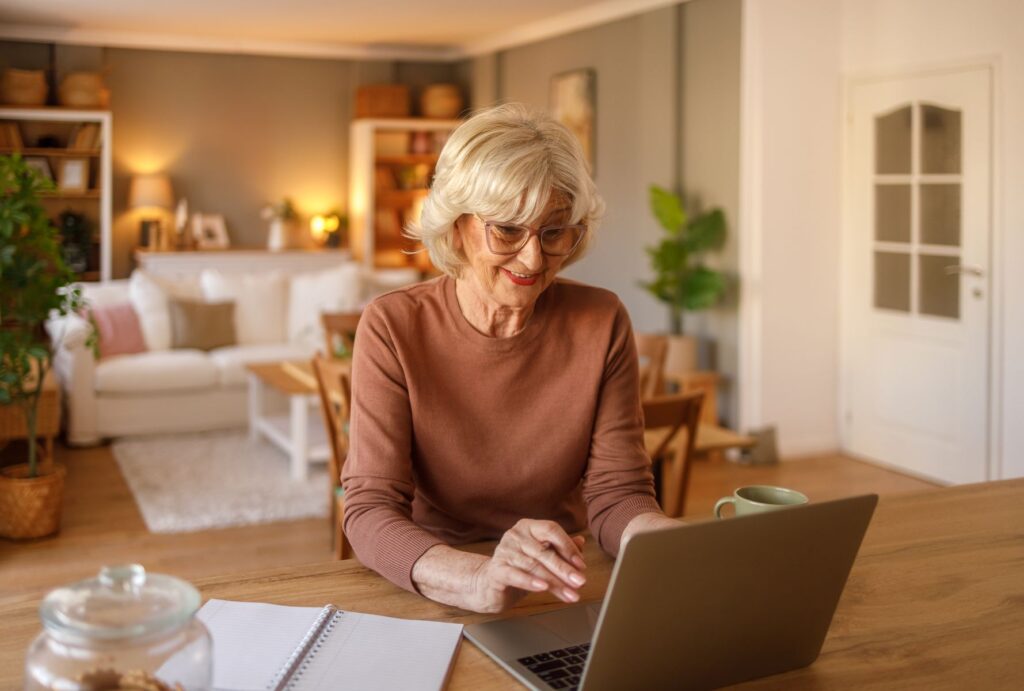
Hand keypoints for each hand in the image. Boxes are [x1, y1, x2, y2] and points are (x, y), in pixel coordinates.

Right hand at [469, 519, 587, 612]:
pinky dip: (530, 582)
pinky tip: (543, 588)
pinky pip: (515, 575)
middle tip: (580, 582)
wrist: (491, 584)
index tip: (581, 565)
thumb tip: (581, 542)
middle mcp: (515, 535)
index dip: (568, 546)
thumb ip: (560, 549)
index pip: (551, 530)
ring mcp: (504, 551)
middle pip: (544, 551)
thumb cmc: (520, 568)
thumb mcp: (543, 557)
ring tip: (569, 593)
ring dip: (555, 582)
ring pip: (534, 566)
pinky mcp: (496, 570)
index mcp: (529, 527)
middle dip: (565, 569)